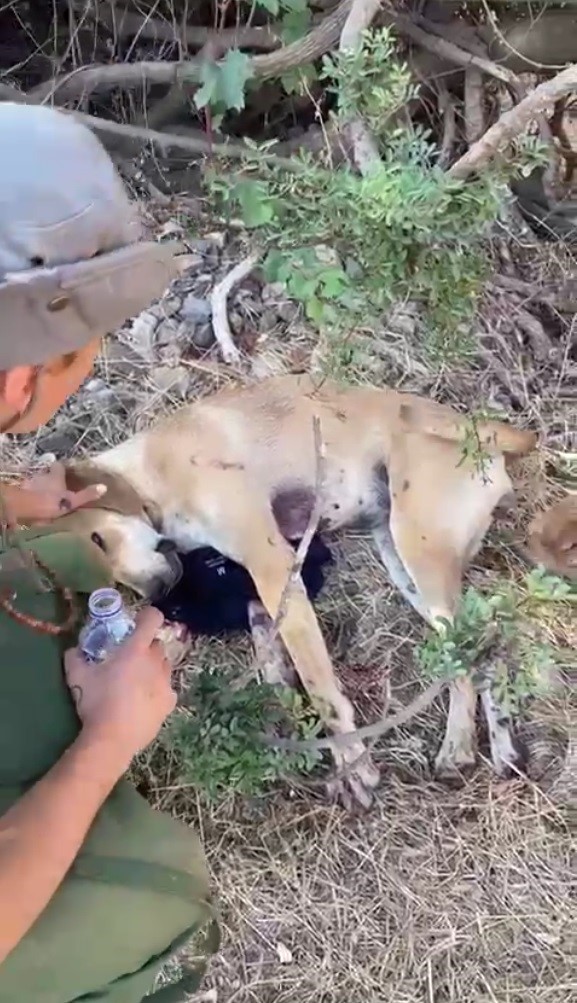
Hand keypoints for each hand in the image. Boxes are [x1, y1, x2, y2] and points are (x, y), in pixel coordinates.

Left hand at [9, 461, 106, 524]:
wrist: (25, 508)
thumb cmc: (50, 503)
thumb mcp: (72, 501)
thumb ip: (86, 495)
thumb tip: (104, 487)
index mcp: (56, 476)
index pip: (59, 466)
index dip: (61, 467)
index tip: (64, 470)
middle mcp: (43, 475)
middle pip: (46, 472)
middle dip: (49, 476)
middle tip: (53, 484)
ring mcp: (30, 482)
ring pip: (36, 480)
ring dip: (38, 485)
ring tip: (42, 493)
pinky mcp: (20, 491)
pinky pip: (26, 490)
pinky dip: (29, 493)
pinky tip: (31, 500)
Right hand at [64, 607, 175, 765]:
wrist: (113, 739)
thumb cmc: (96, 702)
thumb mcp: (77, 677)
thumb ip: (74, 658)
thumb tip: (72, 650)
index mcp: (136, 649)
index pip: (153, 618)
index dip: (147, 616)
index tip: (137, 623)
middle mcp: (156, 661)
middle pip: (157, 644)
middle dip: (146, 647)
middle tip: (130, 659)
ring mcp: (166, 683)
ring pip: (164, 666)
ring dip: (154, 667)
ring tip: (137, 682)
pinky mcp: (170, 703)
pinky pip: (167, 689)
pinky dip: (158, 690)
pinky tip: (144, 701)